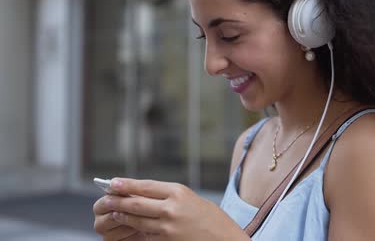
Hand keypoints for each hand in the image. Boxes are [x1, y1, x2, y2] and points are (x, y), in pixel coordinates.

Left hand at [100, 178, 248, 240]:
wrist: (224, 239)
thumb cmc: (210, 218)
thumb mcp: (191, 199)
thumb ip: (169, 196)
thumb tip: (143, 193)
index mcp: (178, 192)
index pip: (145, 186)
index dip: (127, 185)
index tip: (113, 182)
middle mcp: (171, 208)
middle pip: (136, 203)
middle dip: (119, 201)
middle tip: (106, 199)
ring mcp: (167, 227)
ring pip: (136, 221)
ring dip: (123, 217)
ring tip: (115, 213)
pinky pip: (146, 235)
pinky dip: (137, 231)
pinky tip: (131, 228)